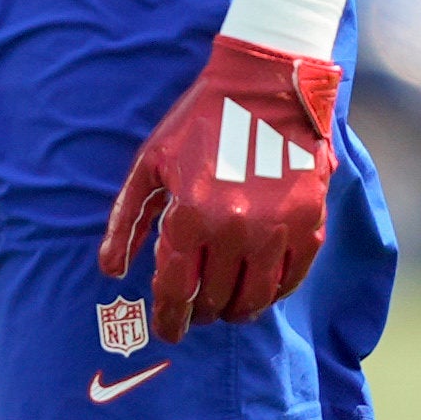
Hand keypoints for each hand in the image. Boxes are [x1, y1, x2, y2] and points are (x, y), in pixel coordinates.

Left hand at [101, 34, 343, 334]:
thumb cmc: (197, 124)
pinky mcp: (309, 223)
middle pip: (214, 298)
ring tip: (227, 311)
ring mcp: (276, 229)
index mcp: (189, 216)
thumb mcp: (150, 166)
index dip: (169, 317)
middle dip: (201, 313)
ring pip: (255, 298)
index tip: (168, 331)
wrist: (263, 88)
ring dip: (237, 311)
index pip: (175, 289)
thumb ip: (128, 221)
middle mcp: (234, 230)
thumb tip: (112, 271)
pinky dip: (275, 294)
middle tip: (197, 315)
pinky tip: (261, 294)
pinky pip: (292, 278)